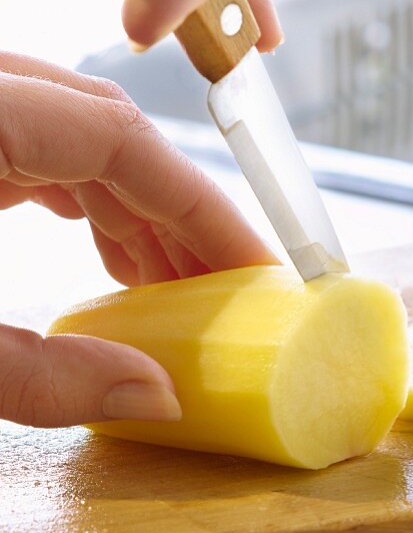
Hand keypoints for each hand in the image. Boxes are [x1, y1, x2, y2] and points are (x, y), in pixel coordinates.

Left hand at [0, 52, 273, 427]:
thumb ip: (38, 378)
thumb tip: (156, 398)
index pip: (122, 140)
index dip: (202, 209)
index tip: (254, 272)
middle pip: (113, 135)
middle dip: (183, 217)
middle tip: (231, 294)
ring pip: (82, 141)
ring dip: (142, 213)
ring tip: (183, 289)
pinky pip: (47, 149)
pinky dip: (94, 202)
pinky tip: (118, 256)